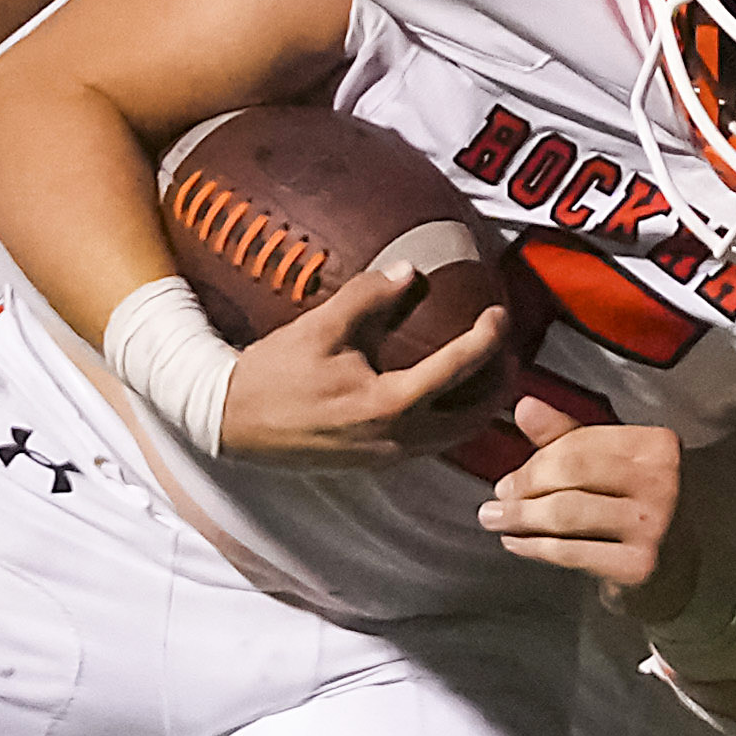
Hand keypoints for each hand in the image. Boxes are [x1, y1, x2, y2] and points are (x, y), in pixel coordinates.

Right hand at [212, 260, 511, 466]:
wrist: (228, 421)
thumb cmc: (273, 374)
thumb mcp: (322, 326)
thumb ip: (370, 296)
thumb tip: (411, 273)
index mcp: (390, 405)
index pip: (459, 369)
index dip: (487, 338)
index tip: (500, 315)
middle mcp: (397, 440)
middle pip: (474, 417)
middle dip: (498, 385)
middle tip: (507, 352)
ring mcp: (386, 457)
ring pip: (453, 436)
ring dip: (475, 405)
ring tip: (482, 372)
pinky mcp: (372, 462)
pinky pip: (428, 443)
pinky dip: (448, 419)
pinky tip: (440, 394)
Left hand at [479, 393, 689, 598]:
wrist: (669, 568)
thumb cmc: (633, 508)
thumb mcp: (607, 465)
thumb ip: (566, 436)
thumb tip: (525, 407)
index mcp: (655, 447)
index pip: (581, 443)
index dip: (536, 460)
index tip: (510, 477)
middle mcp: (661, 482)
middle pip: (571, 474)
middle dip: (525, 486)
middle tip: (498, 498)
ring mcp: (653, 525)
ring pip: (567, 513)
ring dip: (521, 516)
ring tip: (497, 519)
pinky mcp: (638, 564)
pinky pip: (571, 551)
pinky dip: (535, 546)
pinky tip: (516, 542)